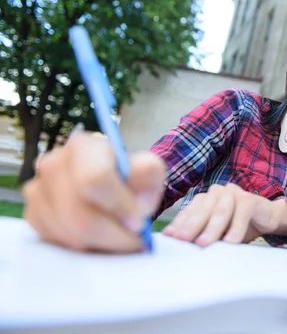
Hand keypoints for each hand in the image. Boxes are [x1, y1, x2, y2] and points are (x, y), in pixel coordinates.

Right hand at [23, 130, 165, 252]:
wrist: (109, 189)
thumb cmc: (129, 179)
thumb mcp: (149, 172)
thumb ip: (149, 176)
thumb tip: (135, 201)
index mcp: (83, 146)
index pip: (94, 179)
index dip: (118, 206)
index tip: (137, 221)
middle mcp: (53, 163)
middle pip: (80, 215)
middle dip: (112, 236)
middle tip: (133, 240)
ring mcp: (38, 189)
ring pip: (69, 233)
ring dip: (100, 243)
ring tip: (117, 236)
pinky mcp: (33, 214)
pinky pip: (57, 241)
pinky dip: (82, 246)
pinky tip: (97, 236)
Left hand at [162, 183, 286, 245]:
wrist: (267, 218)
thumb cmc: (238, 226)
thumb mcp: (217, 232)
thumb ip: (200, 234)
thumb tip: (178, 244)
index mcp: (204, 199)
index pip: (188, 211)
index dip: (179, 225)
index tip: (170, 238)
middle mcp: (216, 193)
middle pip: (201, 210)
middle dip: (191, 226)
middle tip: (182, 241)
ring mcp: (233, 193)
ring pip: (220, 212)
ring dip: (211, 229)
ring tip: (203, 244)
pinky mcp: (250, 200)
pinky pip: (241, 215)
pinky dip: (235, 230)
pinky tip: (231, 242)